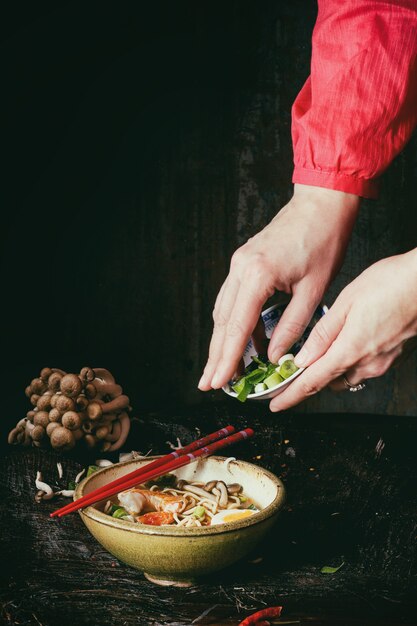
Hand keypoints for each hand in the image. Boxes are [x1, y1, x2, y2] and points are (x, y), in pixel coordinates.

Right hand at [198, 184, 359, 390]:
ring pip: (223, 311)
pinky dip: (234, 322)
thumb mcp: (314, 289)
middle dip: (216, 355)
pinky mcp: (244, 262)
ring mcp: (239, 264)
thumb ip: (293, 326)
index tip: (219, 380)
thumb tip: (276, 355)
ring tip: (223, 368)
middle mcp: (240, 268)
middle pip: (223, 321)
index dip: (227, 357)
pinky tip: (243, 340)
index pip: (237, 326)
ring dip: (223, 341)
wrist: (320, 204)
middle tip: (210, 382)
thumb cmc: (323, 240)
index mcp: (257, 274)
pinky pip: (232, 298)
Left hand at [270, 249, 416, 410]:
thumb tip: (301, 359)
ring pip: (346, 375)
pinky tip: (345, 341)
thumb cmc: (390, 285)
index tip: (276, 405)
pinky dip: (348, 360)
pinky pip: (362, 367)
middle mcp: (366, 364)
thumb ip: (321, 335)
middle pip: (328, 382)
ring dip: (330, 369)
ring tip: (319, 350)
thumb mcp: (345, 304)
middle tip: (292, 371)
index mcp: (349, 351)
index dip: (291, 397)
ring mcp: (381, 362)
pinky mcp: (391, 357)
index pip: (312, 384)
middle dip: (309, 380)